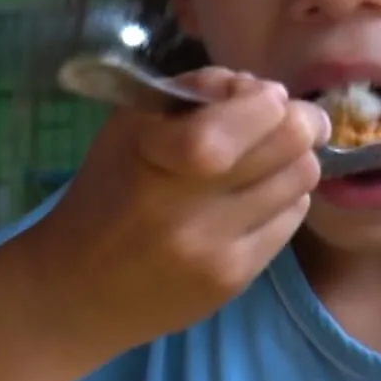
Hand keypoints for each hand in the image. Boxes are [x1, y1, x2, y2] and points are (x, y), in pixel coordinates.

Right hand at [24, 67, 327, 353]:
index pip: (259, 114)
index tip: (256, 98)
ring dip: (290, 162)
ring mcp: (220, 250)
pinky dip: (281, 201)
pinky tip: (251, 200)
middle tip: (284, 122)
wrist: (77, 290)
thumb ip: (195, 91)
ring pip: (302, 182)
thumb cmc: (104, 193)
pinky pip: (291, 221)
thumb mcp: (130, 125)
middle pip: (294, 145)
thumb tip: (260, 90)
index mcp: (163, 158)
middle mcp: (195, 208)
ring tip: (263, 163)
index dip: (269, 99)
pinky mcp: (236, 280)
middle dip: (298, 123)